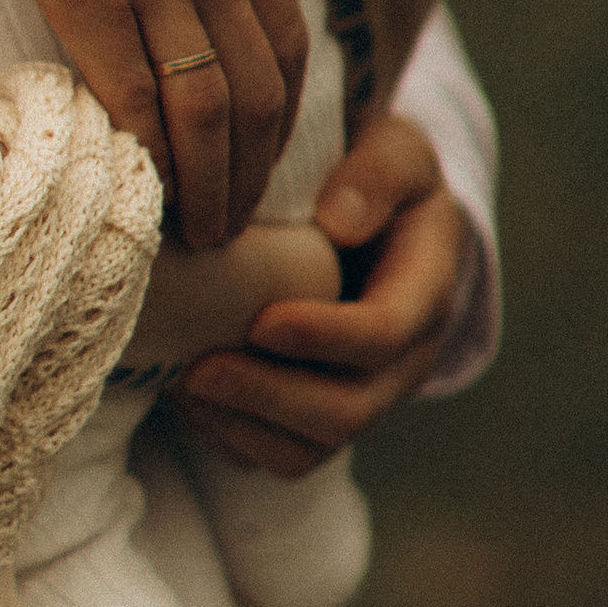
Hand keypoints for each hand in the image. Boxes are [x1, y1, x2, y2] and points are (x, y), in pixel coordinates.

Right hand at [0, 0, 307, 248]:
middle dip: (254, 173)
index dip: (281, 119)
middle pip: (259, 95)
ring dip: (207, 184)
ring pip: (205, 113)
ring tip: (196, 232)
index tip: (261, 159)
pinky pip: (130, 94)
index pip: (286, 45)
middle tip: (238, 226)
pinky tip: (135, 185)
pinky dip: (143, 153)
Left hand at [172, 112, 473, 479]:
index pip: (383, 336)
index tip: (263, 321)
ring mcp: (359, 397)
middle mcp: (400, 362)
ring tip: (183, 386)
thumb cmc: (378, 176)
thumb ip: (378, 175)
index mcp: (424, 295)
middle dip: (269, 397)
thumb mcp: (396, 150)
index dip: (325, 337)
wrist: (374, 217)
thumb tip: (339, 221)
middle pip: (347, 412)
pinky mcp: (315, 418)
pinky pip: (275, 456)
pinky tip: (183, 398)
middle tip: (200, 371)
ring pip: (308, 450)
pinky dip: (228, 438)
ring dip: (242, 427)